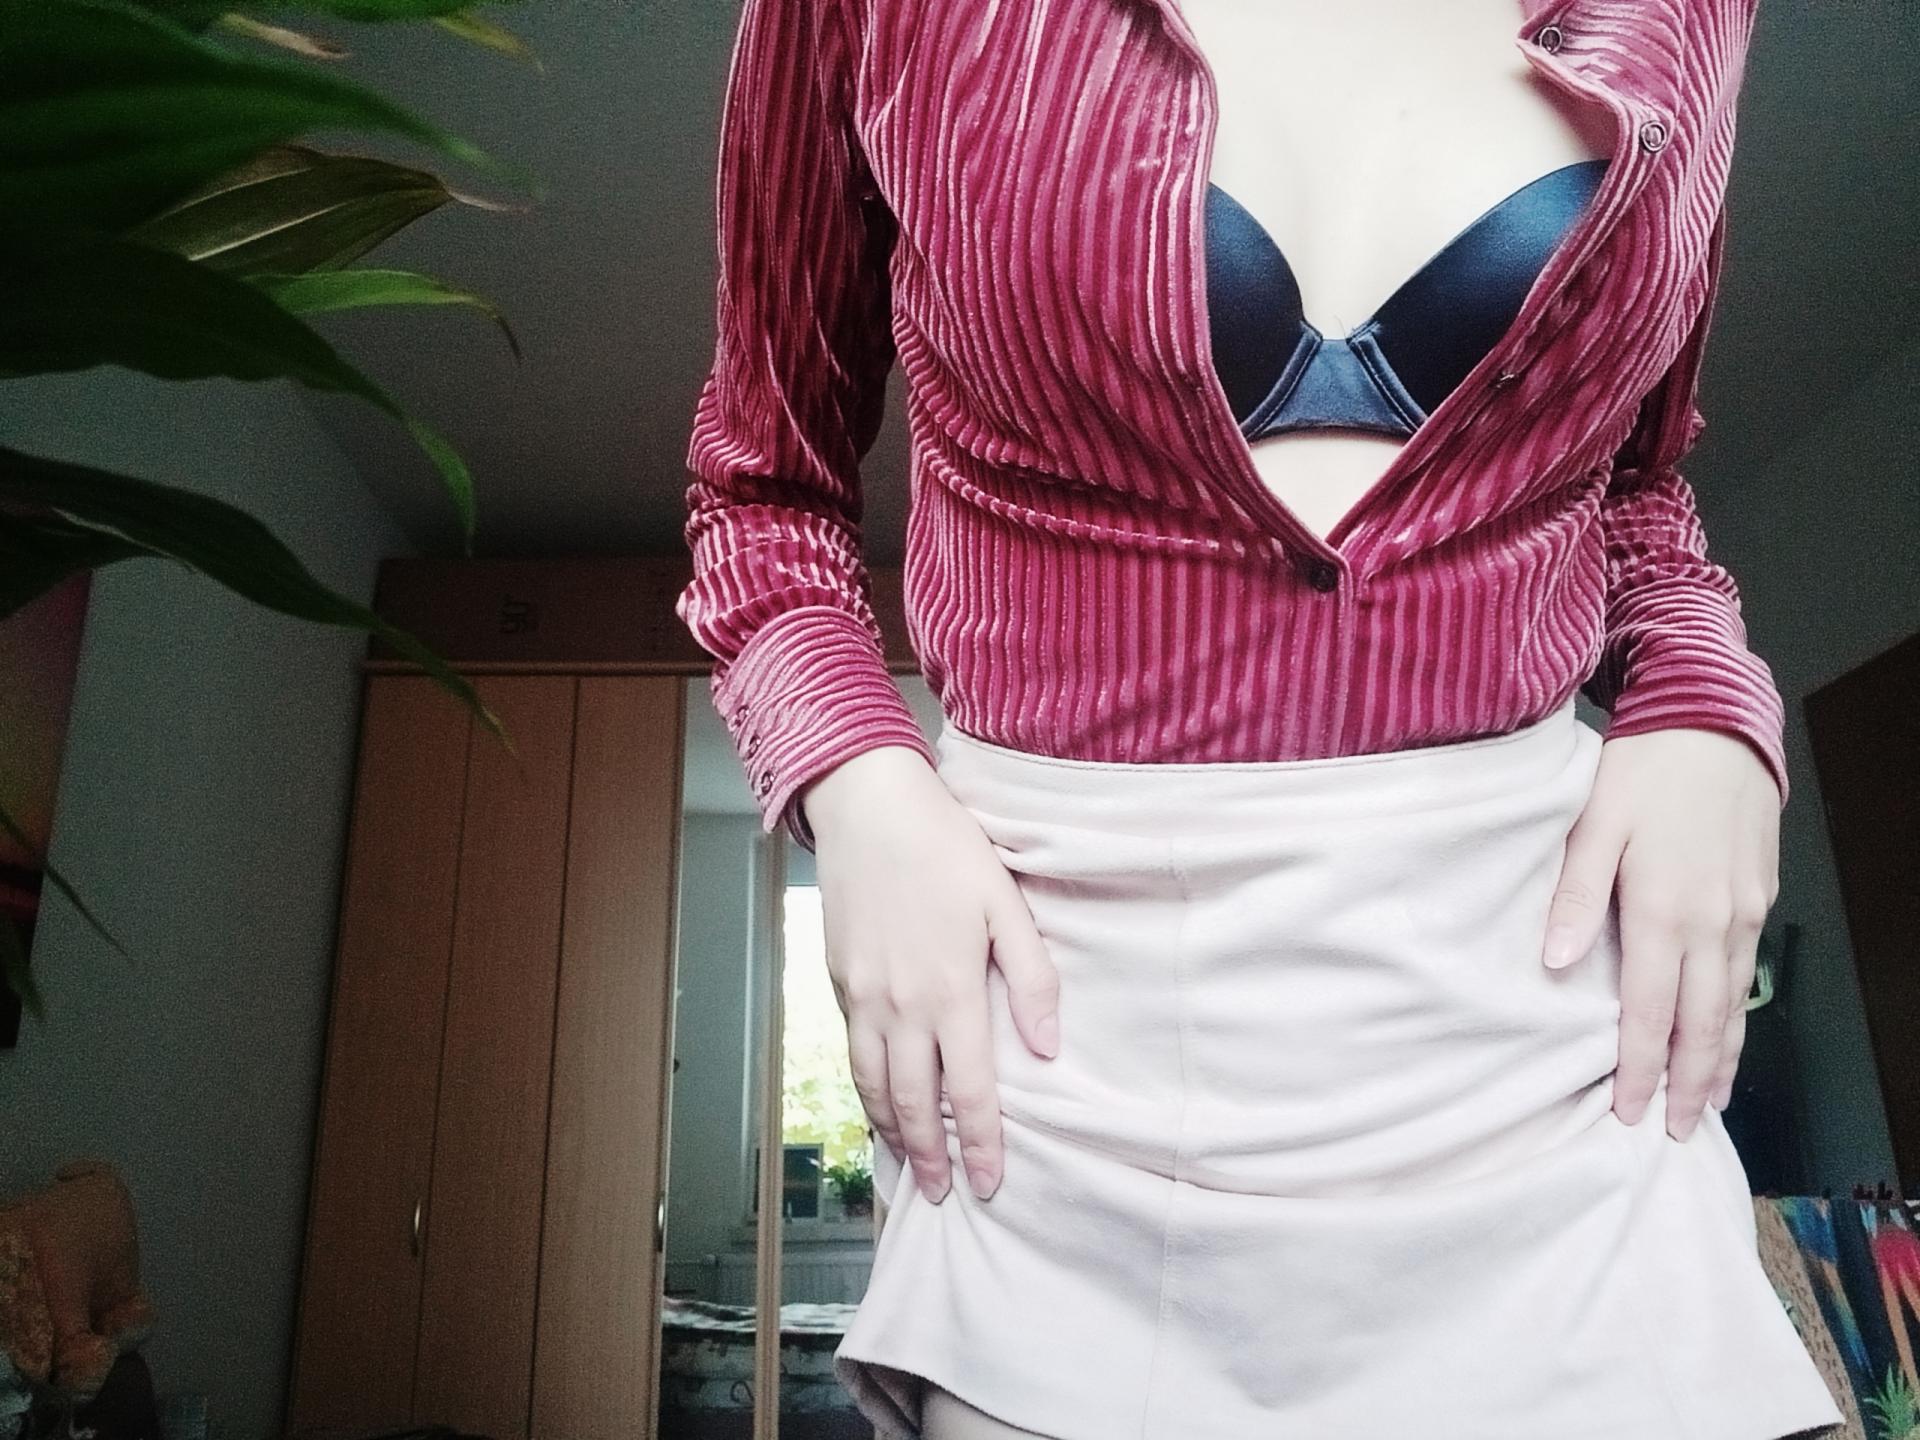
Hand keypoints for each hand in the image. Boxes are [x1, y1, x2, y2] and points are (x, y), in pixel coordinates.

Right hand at [800, 746, 1061, 1203]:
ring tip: (908, 1165)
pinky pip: (851, 1051)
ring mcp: (862, 996)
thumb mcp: (1006, 903)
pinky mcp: (837, 979)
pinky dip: (864, 1089)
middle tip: (943, 1195)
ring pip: (872, 1085)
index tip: (990, 1184)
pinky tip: (877, 1101)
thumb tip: (1047, 1047)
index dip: (982, 1145)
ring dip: (891, 1132)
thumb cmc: (947, 848)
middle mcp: (900, 1006)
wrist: (868, 807)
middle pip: (913, 1104)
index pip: (968, 1092)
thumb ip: (1031, 977)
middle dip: (929, 1158)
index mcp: (951, 992)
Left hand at [1539, 727, 1781, 1140]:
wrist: (1715, 721)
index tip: (1623, 1112)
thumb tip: (1553, 965)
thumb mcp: (1594, 824)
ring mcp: (1744, 912)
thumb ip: (1574, 897)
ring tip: (1702, 1105)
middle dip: (1686, 1084)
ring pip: (1733, 1005)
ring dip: (1719, 1060)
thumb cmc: (1642, 770)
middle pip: (1701, 1024)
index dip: (1637, 1067)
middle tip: (1671, 1133)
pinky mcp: (1760, 897)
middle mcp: (1713, 922)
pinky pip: (1746, 974)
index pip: (1647, 1011)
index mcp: (1663, 909)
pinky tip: (1724, 1035)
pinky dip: (1736, 1016)